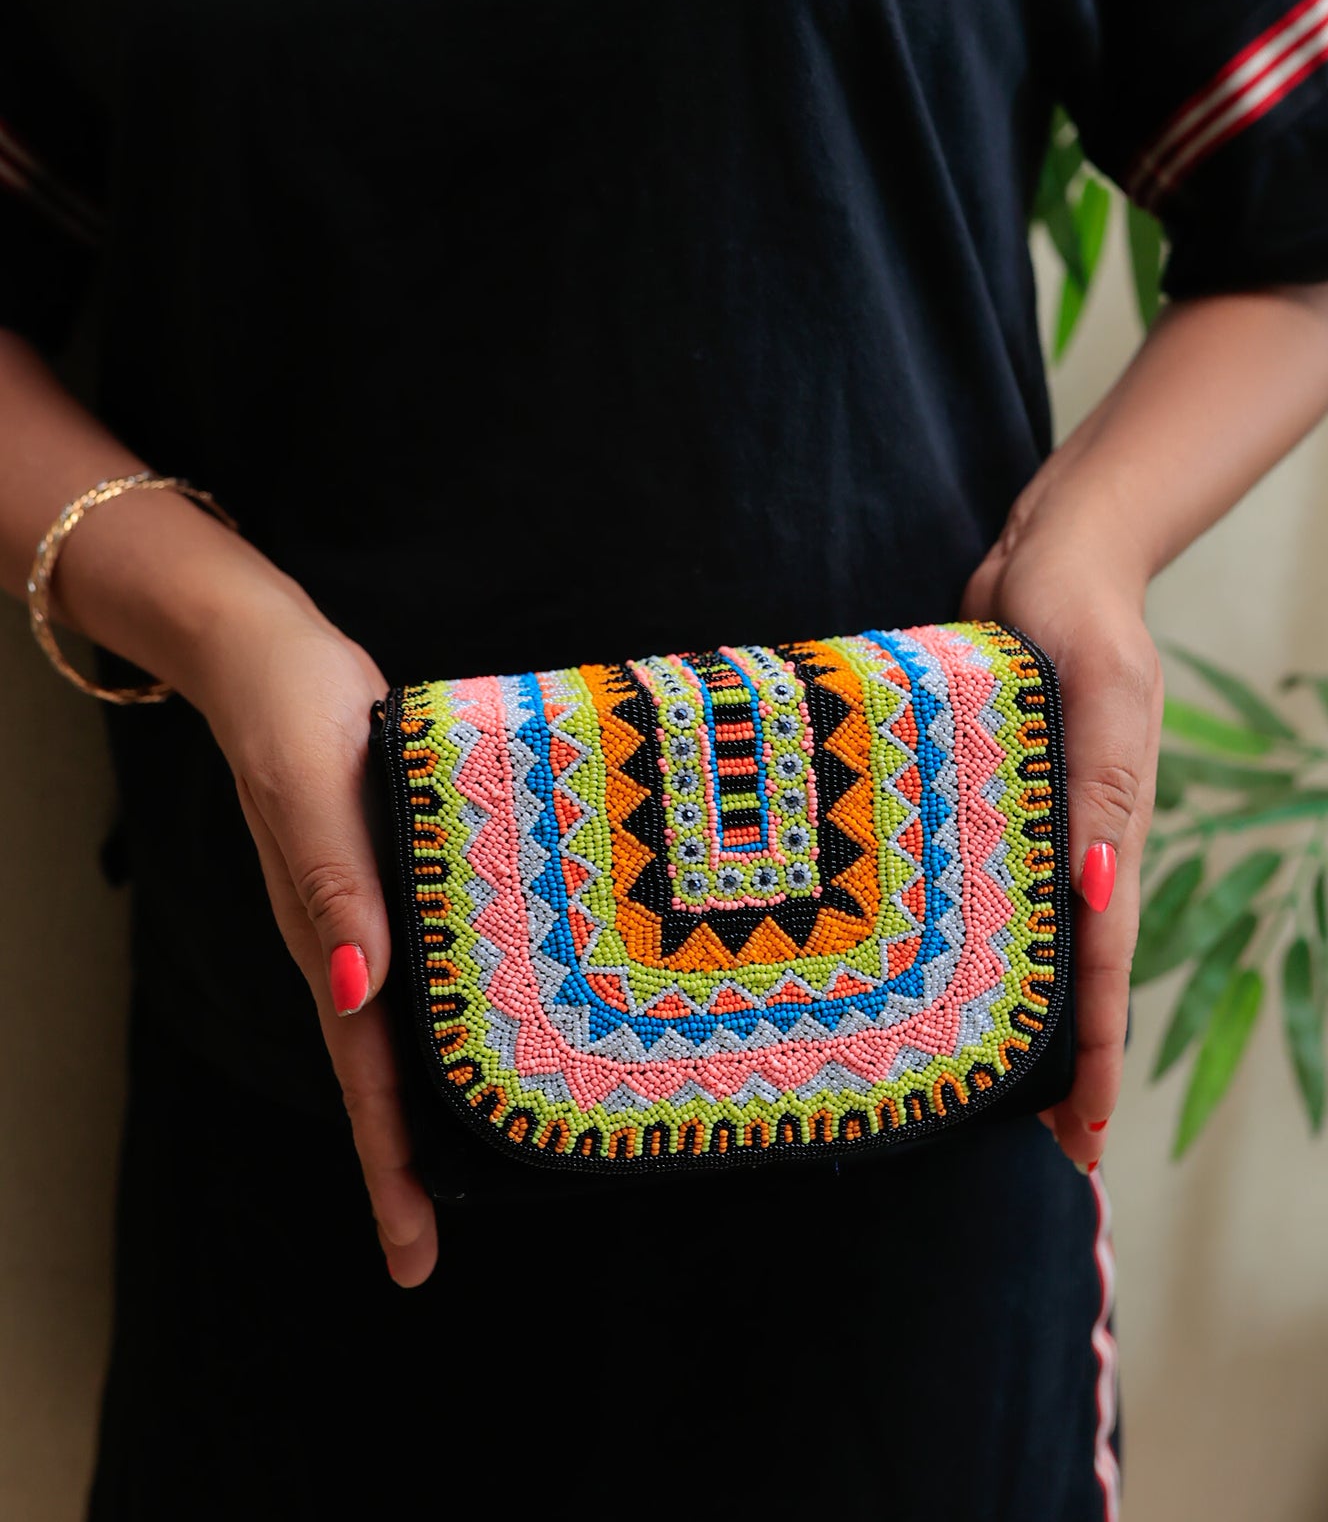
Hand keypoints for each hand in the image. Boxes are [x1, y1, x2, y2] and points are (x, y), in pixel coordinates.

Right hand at [183, 582, 437, 1285]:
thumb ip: (338, 889)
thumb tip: (359, 993)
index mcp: (331, 937)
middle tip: (430, 1250)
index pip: (365, 1076)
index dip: (389, 1166)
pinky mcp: (390, 872)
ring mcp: (368, 912)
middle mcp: (350, 941)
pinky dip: (448, 1015)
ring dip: (428, 1103)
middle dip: (405, 1165)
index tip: (411, 1251)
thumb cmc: (295, 712)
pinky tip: (484, 1024)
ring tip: (471, 1165)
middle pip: (382, 1074)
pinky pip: (424, 964)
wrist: (268, 650)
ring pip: (405, 1028)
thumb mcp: (315, 791)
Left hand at [962, 494, 1161, 1174]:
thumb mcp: (1101, 689)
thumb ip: (1100, 784)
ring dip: (1004, 1004)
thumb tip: (1098, 893)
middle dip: (1055, 1055)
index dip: (1099, 1052)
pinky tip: (926, 966)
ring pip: (1014, 933)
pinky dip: (962, 931)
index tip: (1088, 1137)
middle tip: (1030, 1143)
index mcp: (1108, 825)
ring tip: (975, 1080)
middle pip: (1063, 965)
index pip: (1101, 960)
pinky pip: (970, 877)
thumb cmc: (1077, 611)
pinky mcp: (977, 792)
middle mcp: (1070, 838)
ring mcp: (1024, 819)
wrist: (1049, 553)